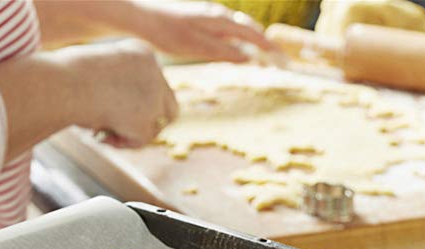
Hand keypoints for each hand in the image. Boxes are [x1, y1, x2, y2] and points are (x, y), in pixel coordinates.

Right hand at [61, 40, 177, 147]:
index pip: (155, 83)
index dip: (143, 101)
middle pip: (169, 105)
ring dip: (134, 133)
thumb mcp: (93, 73)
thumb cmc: (62, 76)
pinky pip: (141, 140)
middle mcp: (154, 71)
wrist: (62, 83)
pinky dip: (123, 143)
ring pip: (157, 124)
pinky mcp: (146, 119)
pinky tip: (101, 134)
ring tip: (104, 131)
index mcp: (142, 53)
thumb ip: (113, 87)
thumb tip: (117, 112)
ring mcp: (153, 96)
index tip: (123, 111)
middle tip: (129, 130)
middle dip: (152, 121)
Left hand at [135, 1, 275, 61]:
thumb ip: (222, 52)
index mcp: (220, 21)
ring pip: (237, 26)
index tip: (280, 55)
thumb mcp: (196, 47)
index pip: (251, 33)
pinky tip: (233, 44)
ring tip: (261, 50)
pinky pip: (226, 28)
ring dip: (251, 38)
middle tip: (276, 55)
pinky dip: (237, 37)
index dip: (267, 45)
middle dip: (263, 41)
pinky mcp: (200, 20)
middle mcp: (217, 15)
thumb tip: (247, 58)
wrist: (143, 17)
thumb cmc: (168, 33)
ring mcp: (209, 16)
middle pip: (247, 27)